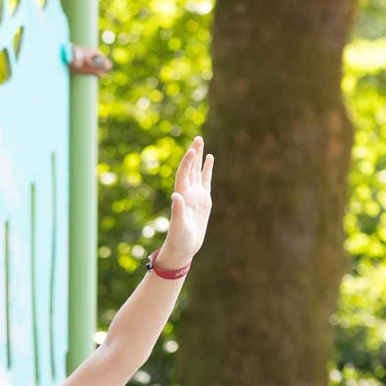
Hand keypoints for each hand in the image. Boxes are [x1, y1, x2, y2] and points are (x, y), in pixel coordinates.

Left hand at [154, 135, 213, 269]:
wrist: (183, 247)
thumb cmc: (179, 238)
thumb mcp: (178, 226)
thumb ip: (177, 211)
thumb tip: (176, 196)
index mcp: (181, 196)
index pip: (184, 174)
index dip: (187, 163)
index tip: (192, 150)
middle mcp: (187, 193)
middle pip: (190, 169)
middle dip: (194, 154)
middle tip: (198, 138)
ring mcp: (195, 195)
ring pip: (197, 172)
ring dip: (199, 158)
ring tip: (201, 142)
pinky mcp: (203, 201)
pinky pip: (205, 181)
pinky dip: (207, 169)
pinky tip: (209, 159)